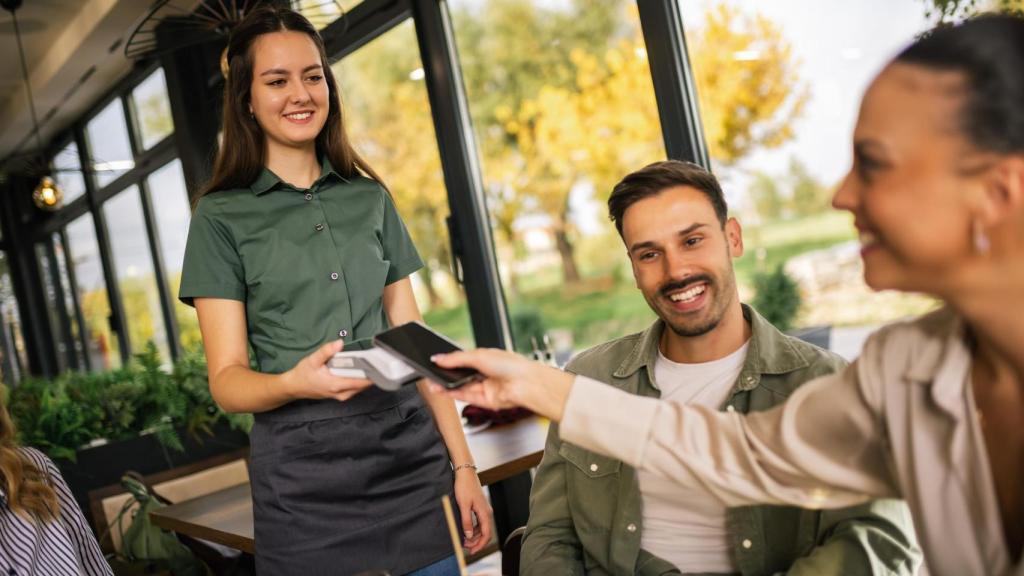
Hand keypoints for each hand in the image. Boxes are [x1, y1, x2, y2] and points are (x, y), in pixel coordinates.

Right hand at [284, 340, 372, 401]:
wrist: (294, 387)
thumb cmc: (303, 374)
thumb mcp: (312, 360)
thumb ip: (326, 351)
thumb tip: (339, 343)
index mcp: (336, 384)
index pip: (360, 382)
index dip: (372, 374)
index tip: (380, 364)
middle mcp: (341, 392)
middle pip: (363, 385)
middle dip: (371, 374)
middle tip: (379, 360)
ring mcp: (341, 395)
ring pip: (359, 388)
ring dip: (366, 377)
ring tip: (372, 364)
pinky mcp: (340, 394)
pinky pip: (354, 388)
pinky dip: (359, 380)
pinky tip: (362, 370)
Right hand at [429, 348, 574, 420]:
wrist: (526, 383)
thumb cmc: (511, 365)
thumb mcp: (479, 355)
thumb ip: (457, 359)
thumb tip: (438, 358)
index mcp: (487, 359)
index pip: (463, 359)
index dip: (449, 361)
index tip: (435, 361)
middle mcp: (486, 374)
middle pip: (461, 375)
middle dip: (446, 375)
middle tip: (430, 373)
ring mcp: (486, 388)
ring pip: (461, 387)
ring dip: (447, 386)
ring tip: (433, 383)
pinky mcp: (486, 401)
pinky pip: (466, 397)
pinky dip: (453, 394)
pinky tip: (443, 389)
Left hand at [454, 468, 492, 554]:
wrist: (465, 473)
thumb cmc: (464, 487)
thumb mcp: (463, 505)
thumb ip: (466, 521)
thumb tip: (469, 535)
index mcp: (485, 512)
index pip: (486, 534)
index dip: (480, 545)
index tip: (472, 552)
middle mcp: (487, 512)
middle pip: (486, 533)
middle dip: (477, 542)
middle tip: (465, 547)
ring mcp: (484, 509)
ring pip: (482, 528)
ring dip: (475, 536)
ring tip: (464, 540)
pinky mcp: (479, 507)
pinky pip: (480, 522)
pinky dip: (474, 529)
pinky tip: (466, 530)